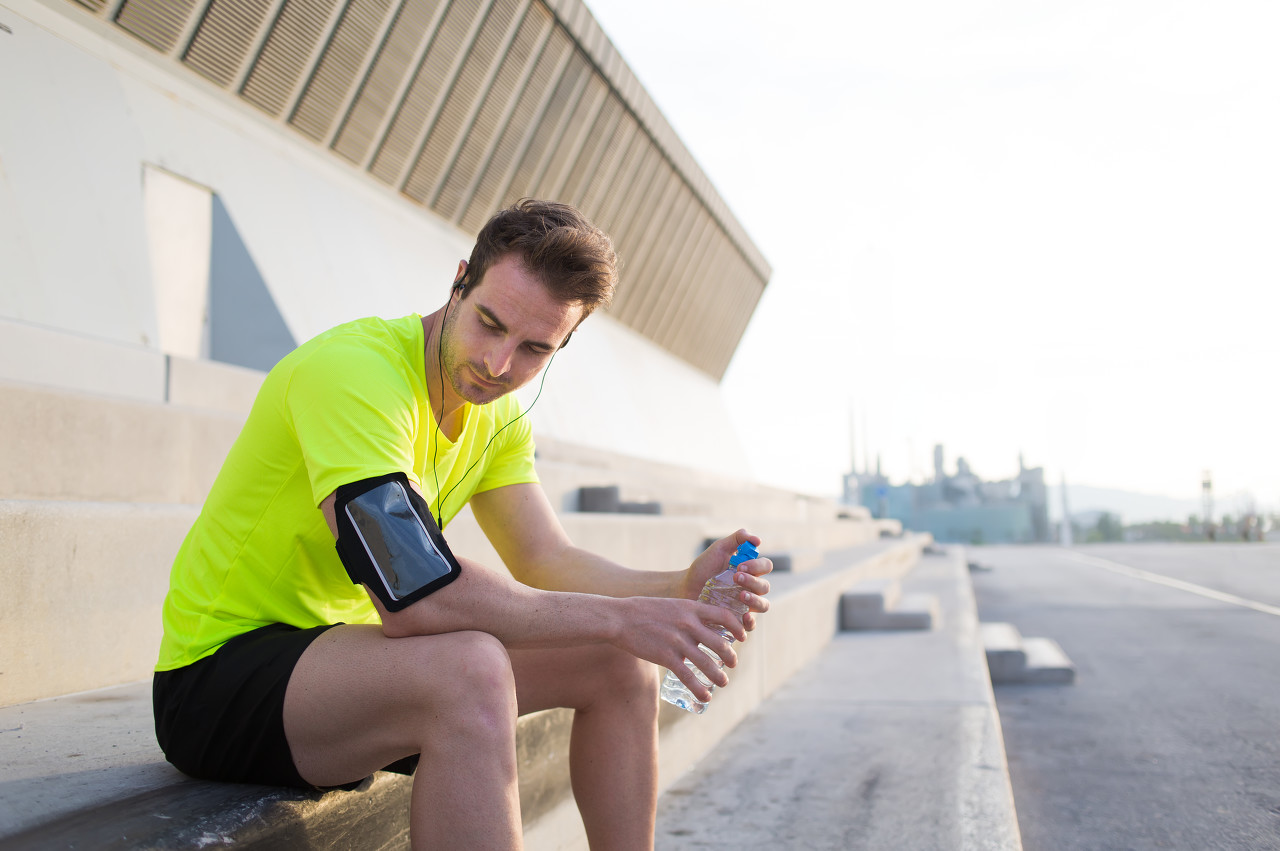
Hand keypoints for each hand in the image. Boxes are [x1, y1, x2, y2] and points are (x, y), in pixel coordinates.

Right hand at [613, 596, 745, 702]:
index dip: (738, 628)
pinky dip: (700, 689)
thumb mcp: (671, 604)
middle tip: (732, 664)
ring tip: (724, 682)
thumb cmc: (643, 610)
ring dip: (719, 676)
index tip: (742, 637)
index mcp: (691, 608)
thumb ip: (688, 613)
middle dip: (730, 657)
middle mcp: (688, 624)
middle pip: (720, 643)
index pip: (725, 616)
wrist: (619, 618)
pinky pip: (688, 677)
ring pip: (707, 663)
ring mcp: (678, 641)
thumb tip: (702, 624)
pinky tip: (705, 697)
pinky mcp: (666, 657)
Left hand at [681, 529, 772, 631]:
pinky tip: (744, 616)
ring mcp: (746, 605)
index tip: (741, 565)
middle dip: (753, 581)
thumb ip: (737, 538)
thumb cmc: (704, 568)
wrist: (686, 588)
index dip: (757, 566)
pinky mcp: (738, 620)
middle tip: (736, 577)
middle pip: (765, 586)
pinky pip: (751, 624)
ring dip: (755, 600)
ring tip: (741, 595)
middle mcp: (752, 588)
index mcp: (750, 571)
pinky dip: (751, 622)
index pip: (765, 566)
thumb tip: (757, 540)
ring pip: (763, 605)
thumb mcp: (718, 549)